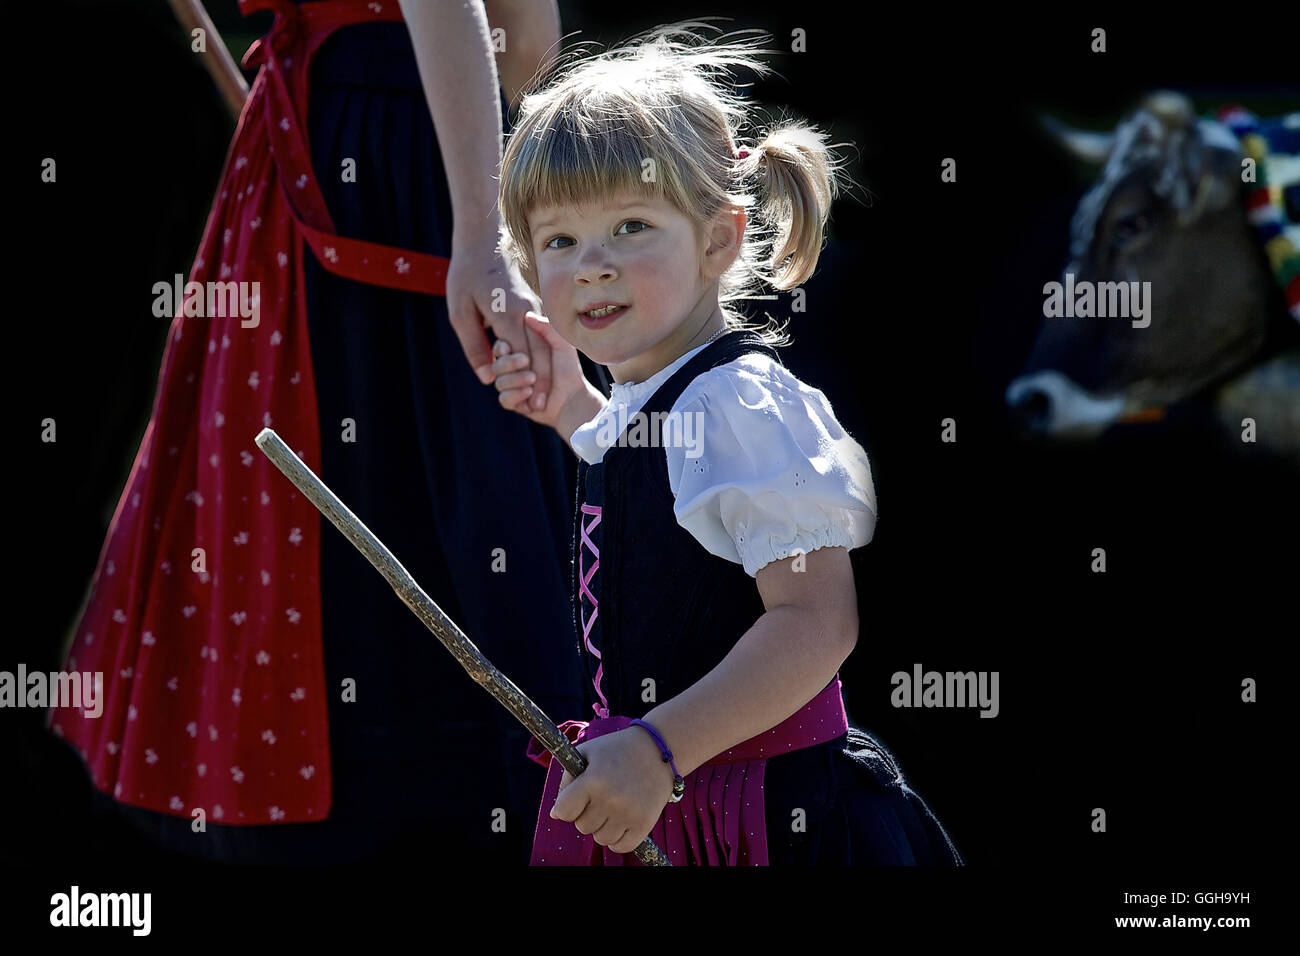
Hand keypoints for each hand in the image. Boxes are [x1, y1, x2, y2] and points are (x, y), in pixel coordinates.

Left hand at [444, 232, 551, 403]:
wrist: (483, 242)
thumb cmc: (466, 276)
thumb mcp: (460, 313)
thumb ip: (474, 346)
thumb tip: (487, 377)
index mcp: (508, 313)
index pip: (523, 354)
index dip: (527, 380)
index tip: (530, 403)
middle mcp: (527, 310)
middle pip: (540, 352)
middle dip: (542, 382)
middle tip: (542, 407)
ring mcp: (535, 307)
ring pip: (545, 344)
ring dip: (546, 371)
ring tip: (545, 396)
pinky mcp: (535, 305)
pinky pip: (543, 335)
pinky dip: (544, 356)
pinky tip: (542, 373)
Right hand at [491, 312, 589, 430]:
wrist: (574, 396)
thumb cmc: (568, 367)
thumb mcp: (560, 343)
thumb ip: (546, 328)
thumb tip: (528, 316)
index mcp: (519, 352)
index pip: (501, 348)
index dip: (502, 348)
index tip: (508, 346)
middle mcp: (512, 370)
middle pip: (497, 365)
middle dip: (508, 363)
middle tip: (525, 360)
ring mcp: (512, 387)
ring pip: (499, 382)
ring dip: (515, 380)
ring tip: (532, 379)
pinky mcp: (514, 403)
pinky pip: (504, 399)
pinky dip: (516, 395)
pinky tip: (529, 392)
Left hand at [551, 727, 675, 853]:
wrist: (658, 749)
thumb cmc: (616, 750)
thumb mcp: (587, 752)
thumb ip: (567, 779)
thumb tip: (556, 814)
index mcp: (593, 780)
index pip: (564, 811)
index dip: (565, 807)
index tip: (574, 800)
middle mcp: (610, 799)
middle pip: (582, 827)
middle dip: (586, 814)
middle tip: (599, 797)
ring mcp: (629, 813)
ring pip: (601, 839)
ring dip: (603, 826)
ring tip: (612, 806)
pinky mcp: (645, 824)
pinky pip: (621, 847)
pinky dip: (618, 839)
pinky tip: (621, 821)